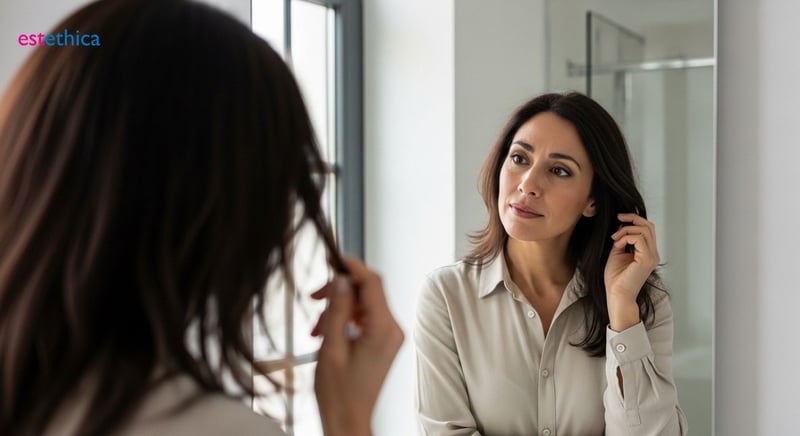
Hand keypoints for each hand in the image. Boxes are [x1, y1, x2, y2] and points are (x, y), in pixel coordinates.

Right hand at [311, 256, 403, 435]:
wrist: (348, 420)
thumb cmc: (339, 393)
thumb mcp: (331, 346)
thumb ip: (338, 309)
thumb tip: (342, 279)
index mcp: (383, 329)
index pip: (372, 283)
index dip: (352, 266)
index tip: (333, 258)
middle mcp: (392, 329)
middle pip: (368, 291)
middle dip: (340, 290)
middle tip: (315, 296)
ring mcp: (390, 336)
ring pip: (364, 303)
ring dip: (339, 307)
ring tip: (316, 326)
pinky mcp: (383, 341)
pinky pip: (365, 317)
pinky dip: (345, 318)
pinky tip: (326, 332)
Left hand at [604, 213, 659, 330]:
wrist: (616, 295)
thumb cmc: (616, 279)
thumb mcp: (617, 253)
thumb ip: (622, 240)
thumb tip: (622, 225)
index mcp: (648, 253)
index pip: (648, 229)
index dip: (634, 219)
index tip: (619, 218)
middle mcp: (653, 254)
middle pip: (649, 226)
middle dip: (633, 218)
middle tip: (618, 219)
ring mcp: (652, 257)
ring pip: (644, 230)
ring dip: (626, 230)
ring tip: (615, 238)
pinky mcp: (646, 260)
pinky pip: (638, 239)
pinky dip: (625, 237)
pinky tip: (617, 245)